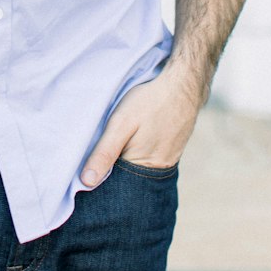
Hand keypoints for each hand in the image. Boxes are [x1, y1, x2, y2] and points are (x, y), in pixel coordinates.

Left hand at [80, 64, 203, 187]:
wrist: (184, 84)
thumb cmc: (150, 101)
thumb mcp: (120, 123)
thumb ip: (104, 152)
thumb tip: (87, 182)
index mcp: (143, 168)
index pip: (115, 185)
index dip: (101, 178)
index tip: (86, 172)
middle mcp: (158, 171)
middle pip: (129, 179)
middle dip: (113, 172)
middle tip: (99, 154)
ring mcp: (168, 161)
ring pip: (139, 169)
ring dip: (126, 162)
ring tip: (117, 146)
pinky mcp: (172, 151)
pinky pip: (151, 160)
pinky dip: (139, 154)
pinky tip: (134, 141)